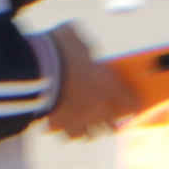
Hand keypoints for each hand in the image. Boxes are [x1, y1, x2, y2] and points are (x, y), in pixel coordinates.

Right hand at [35, 23, 133, 138]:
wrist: (33, 70)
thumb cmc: (59, 49)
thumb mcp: (74, 34)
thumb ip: (86, 46)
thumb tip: (86, 49)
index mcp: (109, 88)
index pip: (132, 105)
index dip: (134, 105)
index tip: (135, 104)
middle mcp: (97, 110)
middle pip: (111, 126)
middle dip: (111, 121)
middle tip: (109, 115)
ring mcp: (77, 121)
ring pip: (88, 134)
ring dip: (89, 128)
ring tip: (84, 121)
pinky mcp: (57, 127)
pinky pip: (64, 133)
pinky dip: (64, 128)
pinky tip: (60, 121)